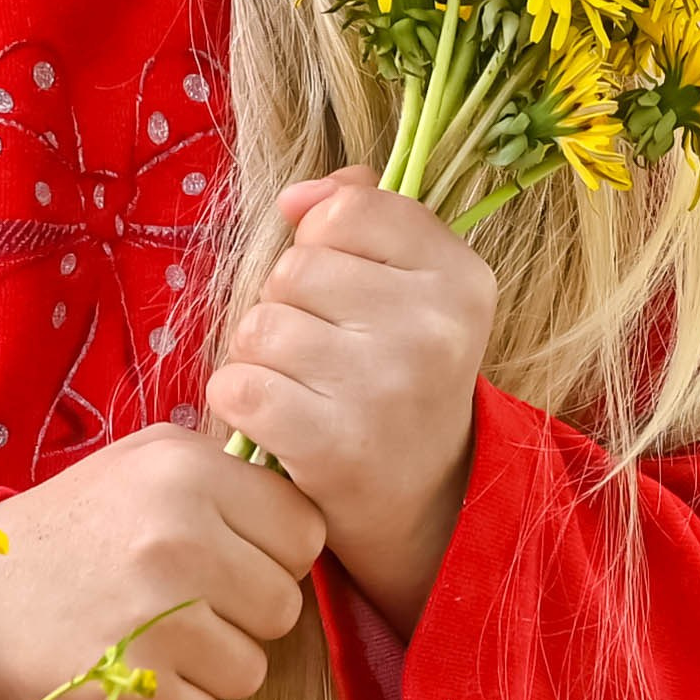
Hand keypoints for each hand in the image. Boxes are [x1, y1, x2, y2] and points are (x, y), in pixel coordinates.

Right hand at [0, 424, 322, 699]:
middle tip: (189, 606)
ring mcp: (157, 615)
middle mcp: (178, 536)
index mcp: (187, 471)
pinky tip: (139, 678)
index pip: (304, 531)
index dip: (275, 554)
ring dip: (211, 669)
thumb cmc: (72, 527)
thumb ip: (222, 474)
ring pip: (252, 670)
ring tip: (158, 641)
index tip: (235, 561)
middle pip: (284, 606)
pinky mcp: (133, 685)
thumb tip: (298, 508)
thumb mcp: (140, 463)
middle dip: (244, 615)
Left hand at [204, 167, 499, 635]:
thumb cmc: (400, 374)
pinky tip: (276, 419)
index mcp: (461, 278)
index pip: (350, 210)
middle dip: (288, 304)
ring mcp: (384, 387)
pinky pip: (238, 384)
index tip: (346, 288)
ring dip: (260, 356)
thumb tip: (296, 197)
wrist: (424, 502)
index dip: (324, 243)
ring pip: (259, 325)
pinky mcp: (332, 444)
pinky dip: (241, 399)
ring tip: (302, 386)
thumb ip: (365, 216)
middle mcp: (434, 329)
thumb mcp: (412, 286)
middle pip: (295, 268)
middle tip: (323, 352)